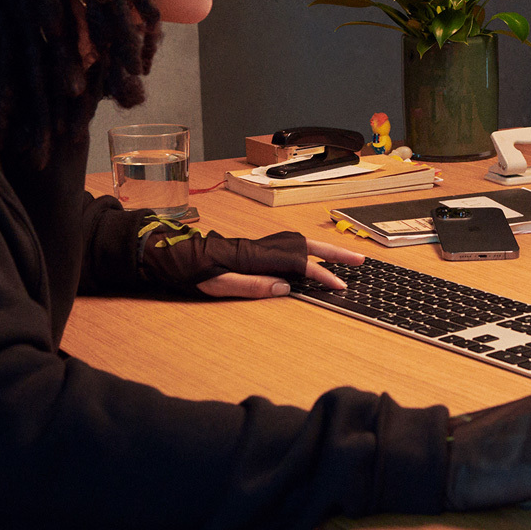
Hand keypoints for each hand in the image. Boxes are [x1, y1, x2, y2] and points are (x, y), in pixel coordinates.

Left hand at [196, 238, 364, 299]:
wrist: (170, 254)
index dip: (320, 273)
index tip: (339, 285)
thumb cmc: (188, 270)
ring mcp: (258, 245)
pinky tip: (311, 260)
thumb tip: (285, 287)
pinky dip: (307, 251)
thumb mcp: (215, 284)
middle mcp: (259, 246)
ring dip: (323, 250)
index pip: (297, 262)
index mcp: (252, 256)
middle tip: (360, 261)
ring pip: (298, 242)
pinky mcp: (254, 248)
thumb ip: (250, 286)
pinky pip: (288, 246)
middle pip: (305, 244)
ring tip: (343, 260)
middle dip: (335, 253)